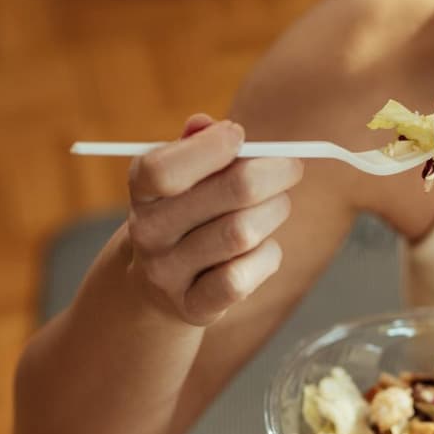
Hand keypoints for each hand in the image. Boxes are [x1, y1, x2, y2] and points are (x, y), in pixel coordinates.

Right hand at [125, 113, 303, 325]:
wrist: (156, 285)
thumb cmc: (185, 212)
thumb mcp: (182, 176)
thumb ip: (196, 146)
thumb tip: (208, 126)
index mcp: (142, 191)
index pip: (164, 169)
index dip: (211, 147)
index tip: (240, 135)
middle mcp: (149, 232)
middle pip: (231, 192)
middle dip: (274, 173)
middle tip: (291, 168)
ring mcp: (168, 274)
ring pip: (243, 233)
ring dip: (275, 212)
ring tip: (277, 206)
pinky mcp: (193, 307)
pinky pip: (242, 279)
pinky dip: (267, 258)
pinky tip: (264, 247)